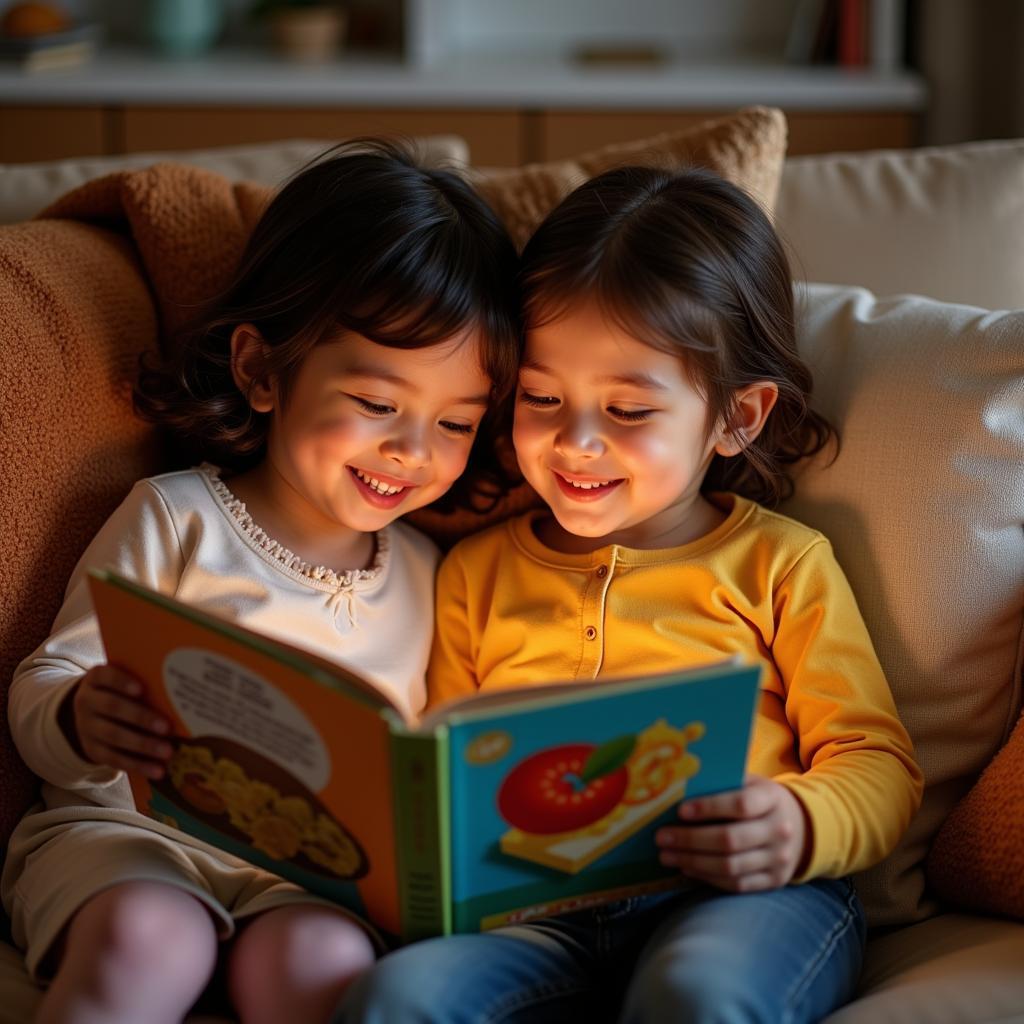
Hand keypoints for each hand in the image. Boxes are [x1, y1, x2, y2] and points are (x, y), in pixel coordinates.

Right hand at [68, 664, 173, 778]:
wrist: (91, 713)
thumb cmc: (121, 692)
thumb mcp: (123, 683)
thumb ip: (144, 683)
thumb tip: (181, 690)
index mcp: (95, 680)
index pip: (104, 676)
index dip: (121, 682)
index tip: (141, 689)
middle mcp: (86, 702)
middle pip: (112, 707)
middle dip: (141, 718)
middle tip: (166, 727)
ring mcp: (86, 728)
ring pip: (114, 736)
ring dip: (143, 745)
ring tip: (168, 751)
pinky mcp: (93, 751)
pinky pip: (115, 759)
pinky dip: (138, 765)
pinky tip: (158, 770)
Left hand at [655, 774, 809, 892]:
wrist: (801, 827)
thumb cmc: (760, 800)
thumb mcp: (750, 783)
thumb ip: (722, 784)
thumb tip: (678, 788)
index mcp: (772, 799)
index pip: (741, 805)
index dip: (709, 808)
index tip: (680, 810)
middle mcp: (780, 830)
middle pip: (730, 840)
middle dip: (690, 840)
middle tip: (661, 837)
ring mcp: (779, 859)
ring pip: (730, 866)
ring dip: (693, 862)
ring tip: (667, 855)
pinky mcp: (774, 881)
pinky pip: (736, 884)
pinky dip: (708, 877)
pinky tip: (687, 868)